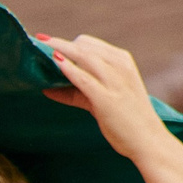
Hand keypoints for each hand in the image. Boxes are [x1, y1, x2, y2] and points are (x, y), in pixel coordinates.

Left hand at [41, 34, 174, 161]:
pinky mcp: (107, 98)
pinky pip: (84, 78)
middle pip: (82, 45)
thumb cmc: (125, 119)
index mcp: (121, 61)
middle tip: (35, 44)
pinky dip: (68, 69)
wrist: (147, 140)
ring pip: (82, 56)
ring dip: (58, 50)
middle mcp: (119, 66)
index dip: (65, 43)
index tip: (43, 42)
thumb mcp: (102, 98)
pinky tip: (54, 63)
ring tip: (37, 50)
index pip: (88, 43)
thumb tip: (46, 89)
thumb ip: (76, 92)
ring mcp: (115, 81)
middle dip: (56, 43)